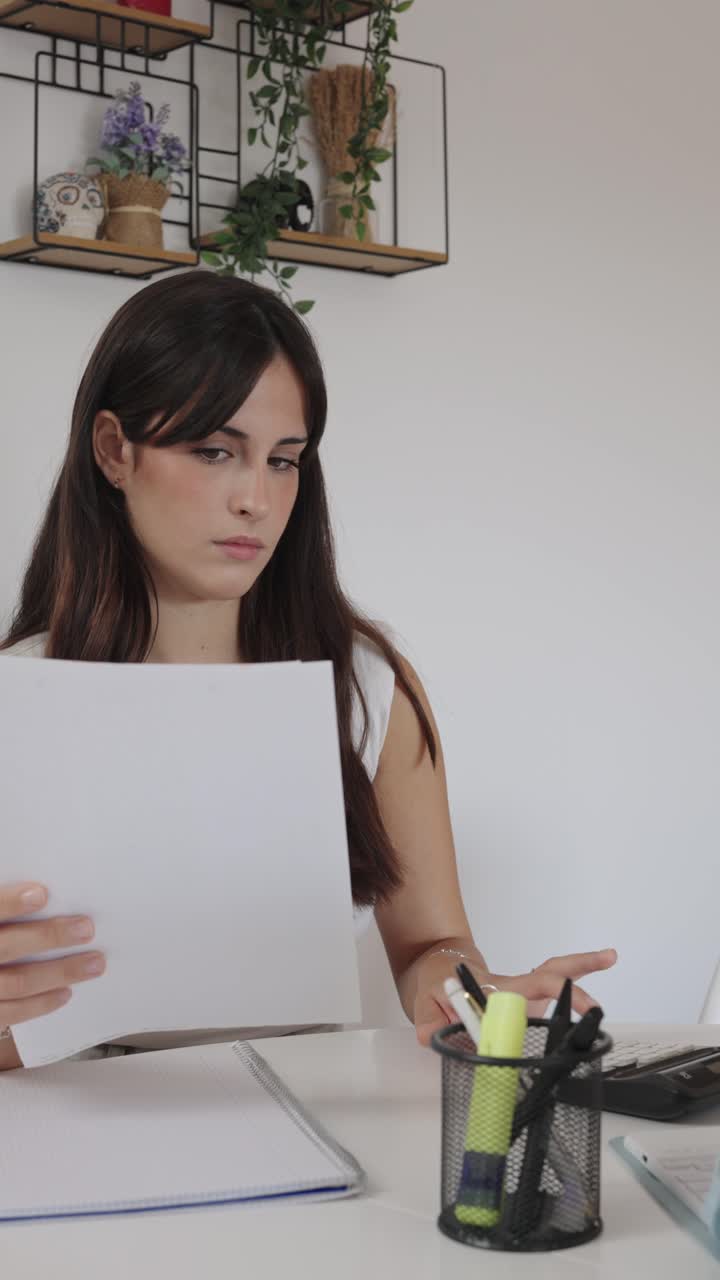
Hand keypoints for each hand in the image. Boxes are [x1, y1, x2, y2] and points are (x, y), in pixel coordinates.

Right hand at [0, 882, 104, 1048]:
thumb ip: (1, 906)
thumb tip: (39, 890)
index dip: (10, 903)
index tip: (41, 894)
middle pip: (6, 946)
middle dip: (49, 937)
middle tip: (85, 928)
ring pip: (17, 982)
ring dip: (59, 972)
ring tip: (94, 962)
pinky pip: (10, 1013)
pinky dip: (41, 1004)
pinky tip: (66, 992)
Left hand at [414, 948, 617, 1046]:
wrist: (439, 971)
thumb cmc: (436, 986)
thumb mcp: (425, 1004)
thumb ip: (428, 1022)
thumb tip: (430, 1037)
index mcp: (491, 991)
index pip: (510, 997)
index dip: (513, 1013)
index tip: (531, 1028)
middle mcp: (513, 987)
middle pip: (545, 975)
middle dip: (569, 984)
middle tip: (593, 1002)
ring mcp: (523, 991)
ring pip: (554, 974)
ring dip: (582, 966)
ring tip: (609, 956)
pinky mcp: (527, 997)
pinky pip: (554, 988)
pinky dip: (576, 982)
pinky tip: (599, 975)